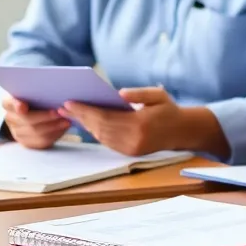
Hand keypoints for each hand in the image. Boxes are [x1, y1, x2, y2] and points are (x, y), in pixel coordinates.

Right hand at [1, 95, 69, 149]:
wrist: (35, 115)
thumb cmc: (38, 99)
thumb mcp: (35, 93)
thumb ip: (38, 91)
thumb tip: (52, 89)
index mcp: (9, 103)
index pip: (9, 103)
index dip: (16, 105)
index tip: (23, 107)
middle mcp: (10, 118)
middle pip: (26, 119)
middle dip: (44, 117)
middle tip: (59, 112)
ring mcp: (17, 132)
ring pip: (35, 132)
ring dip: (53, 126)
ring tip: (66, 121)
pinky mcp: (27, 143)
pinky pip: (41, 141)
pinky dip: (54, 134)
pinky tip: (63, 128)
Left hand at [60, 87, 179, 155]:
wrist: (182, 131)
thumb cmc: (169, 109)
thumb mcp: (158, 95)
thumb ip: (139, 93)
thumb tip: (119, 93)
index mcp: (140, 124)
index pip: (104, 116)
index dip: (85, 110)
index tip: (69, 102)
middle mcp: (134, 139)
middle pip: (99, 127)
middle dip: (80, 116)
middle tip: (64, 107)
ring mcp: (131, 148)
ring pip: (100, 136)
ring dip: (85, 125)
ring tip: (72, 114)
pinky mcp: (130, 153)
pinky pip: (107, 142)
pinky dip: (95, 132)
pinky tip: (88, 123)